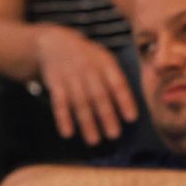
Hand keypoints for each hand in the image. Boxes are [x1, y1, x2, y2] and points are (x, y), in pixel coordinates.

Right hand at [35, 25, 139, 144]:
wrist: (53, 43)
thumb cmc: (87, 57)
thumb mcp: (104, 59)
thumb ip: (116, 79)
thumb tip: (131, 107)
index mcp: (105, 63)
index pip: (117, 83)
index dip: (125, 101)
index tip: (132, 118)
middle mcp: (88, 69)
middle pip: (99, 96)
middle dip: (107, 116)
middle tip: (114, 135)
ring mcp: (71, 76)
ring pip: (80, 102)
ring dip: (87, 123)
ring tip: (94, 141)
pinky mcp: (55, 83)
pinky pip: (59, 103)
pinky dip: (63, 119)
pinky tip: (68, 134)